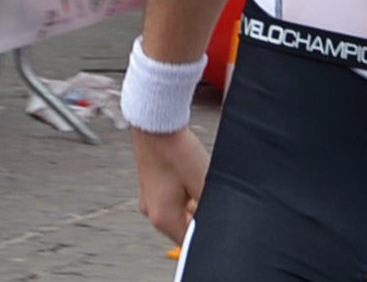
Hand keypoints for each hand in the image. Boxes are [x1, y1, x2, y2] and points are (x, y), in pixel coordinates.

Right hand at [133, 124, 208, 241]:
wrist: (157, 126)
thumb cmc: (178, 152)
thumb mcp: (202, 181)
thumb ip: (210, 206)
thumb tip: (218, 219)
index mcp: (162, 218)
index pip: (187, 240)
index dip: (205, 233)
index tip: (218, 221)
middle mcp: (151, 212)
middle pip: (182, 226)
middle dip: (200, 215)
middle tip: (212, 194)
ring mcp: (149, 199)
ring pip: (178, 211)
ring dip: (194, 203)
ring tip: (202, 181)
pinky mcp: (150, 186)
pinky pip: (171, 199)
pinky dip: (184, 194)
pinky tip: (193, 177)